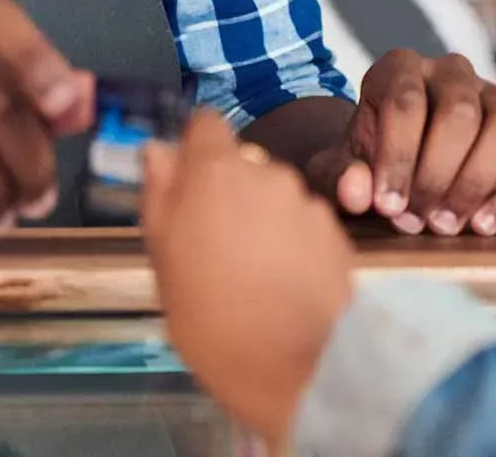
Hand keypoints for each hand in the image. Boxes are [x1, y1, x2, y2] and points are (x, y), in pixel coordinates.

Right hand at [144, 111, 355, 446]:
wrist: (295, 371)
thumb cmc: (210, 317)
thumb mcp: (163, 257)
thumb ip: (160, 194)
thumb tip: (157, 151)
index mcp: (215, 172)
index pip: (205, 124)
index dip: (195, 148)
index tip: (188, 181)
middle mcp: (267, 174)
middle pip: (242, 164)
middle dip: (228, 192)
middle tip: (214, 244)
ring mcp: (308, 204)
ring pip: (275, 195)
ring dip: (263, 218)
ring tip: (253, 271)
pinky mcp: (338, 236)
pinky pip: (305, 225)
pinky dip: (294, 244)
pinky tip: (284, 284)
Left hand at [307, 50, 495, 235]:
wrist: (394, 166)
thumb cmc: (365, 161)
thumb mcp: (338, 167)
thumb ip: (338, 176)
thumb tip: (357, 191)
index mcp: (399, 67)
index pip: (405, 101)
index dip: (397, 157)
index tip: (387, 206)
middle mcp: (451, 72)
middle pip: (459, 114)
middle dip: (437, 175)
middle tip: (419, 220)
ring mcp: (495, 97)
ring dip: (476, 182)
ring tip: (446, 224)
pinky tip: (482, 225)